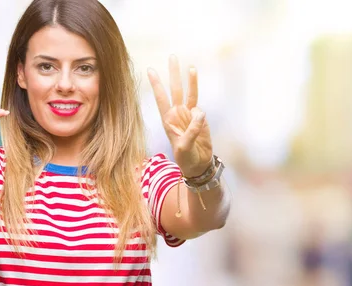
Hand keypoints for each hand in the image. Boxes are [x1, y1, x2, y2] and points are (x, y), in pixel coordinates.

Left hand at [147, 55, 212, 176]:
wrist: (198, 164)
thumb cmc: (186, 158)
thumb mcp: (184, 148)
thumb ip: (192, 130)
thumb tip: (199, 112)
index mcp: (168, 120)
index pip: (161, 98)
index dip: (156, 84)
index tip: (150, 70)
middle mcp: (177, 114)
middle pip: (175, 89)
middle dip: (173, 73)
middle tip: (172, 56)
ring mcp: (189, 115)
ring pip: (189, 93)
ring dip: (189, 80)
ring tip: (190, 66)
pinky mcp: (200, 118)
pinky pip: (200, 106)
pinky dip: (201, 111)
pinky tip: (199, 118)